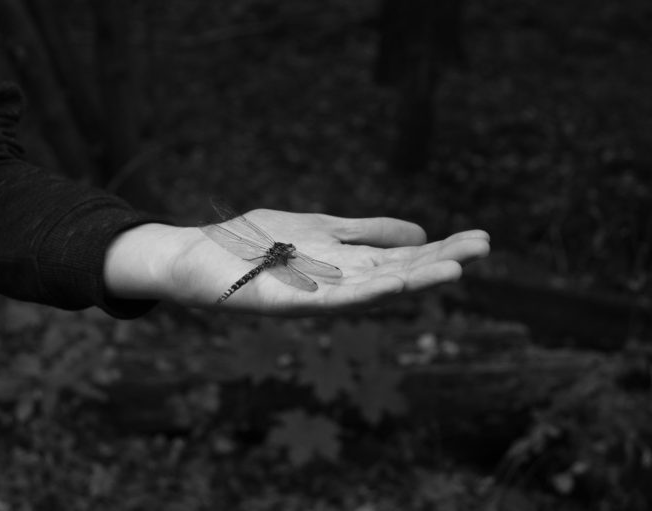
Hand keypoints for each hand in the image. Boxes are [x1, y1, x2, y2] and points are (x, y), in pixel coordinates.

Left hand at [104, 209, 489, 314]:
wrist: (198, 258)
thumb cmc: (255, 243)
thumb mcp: (322, 229)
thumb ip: (366, 232)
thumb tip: (418, 231)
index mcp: (346, 264)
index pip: (401, 256)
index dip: (439, 248)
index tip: (478, 239)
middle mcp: (337, 282)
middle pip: (395, 271)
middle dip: (438, 261)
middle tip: (484, 247)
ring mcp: (315, 293)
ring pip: (372, 288)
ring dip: (413, 279)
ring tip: (455, 268)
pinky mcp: (289, 301)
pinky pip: (333, 299)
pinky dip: (367, 291)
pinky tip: (396, 279)